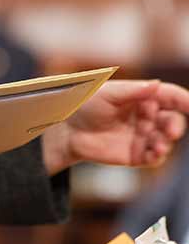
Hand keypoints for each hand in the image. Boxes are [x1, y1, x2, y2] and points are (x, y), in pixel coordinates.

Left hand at [43, 80, 188, 174]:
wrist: (66, 129)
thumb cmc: (86, 105)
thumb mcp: (108, 93)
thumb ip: (133, 90)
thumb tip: (156, 85)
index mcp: (144, 97)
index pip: (171, 97)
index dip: (185, 101)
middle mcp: (148, 117)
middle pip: (172, 120)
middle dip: (175, 126)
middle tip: (171, 131)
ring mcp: (142, 136)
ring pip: (165, 140)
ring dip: (166, 143)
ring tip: (158, 146)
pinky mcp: (135, 154)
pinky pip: (153, 158)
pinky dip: (158, 156)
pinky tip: (154, 154)